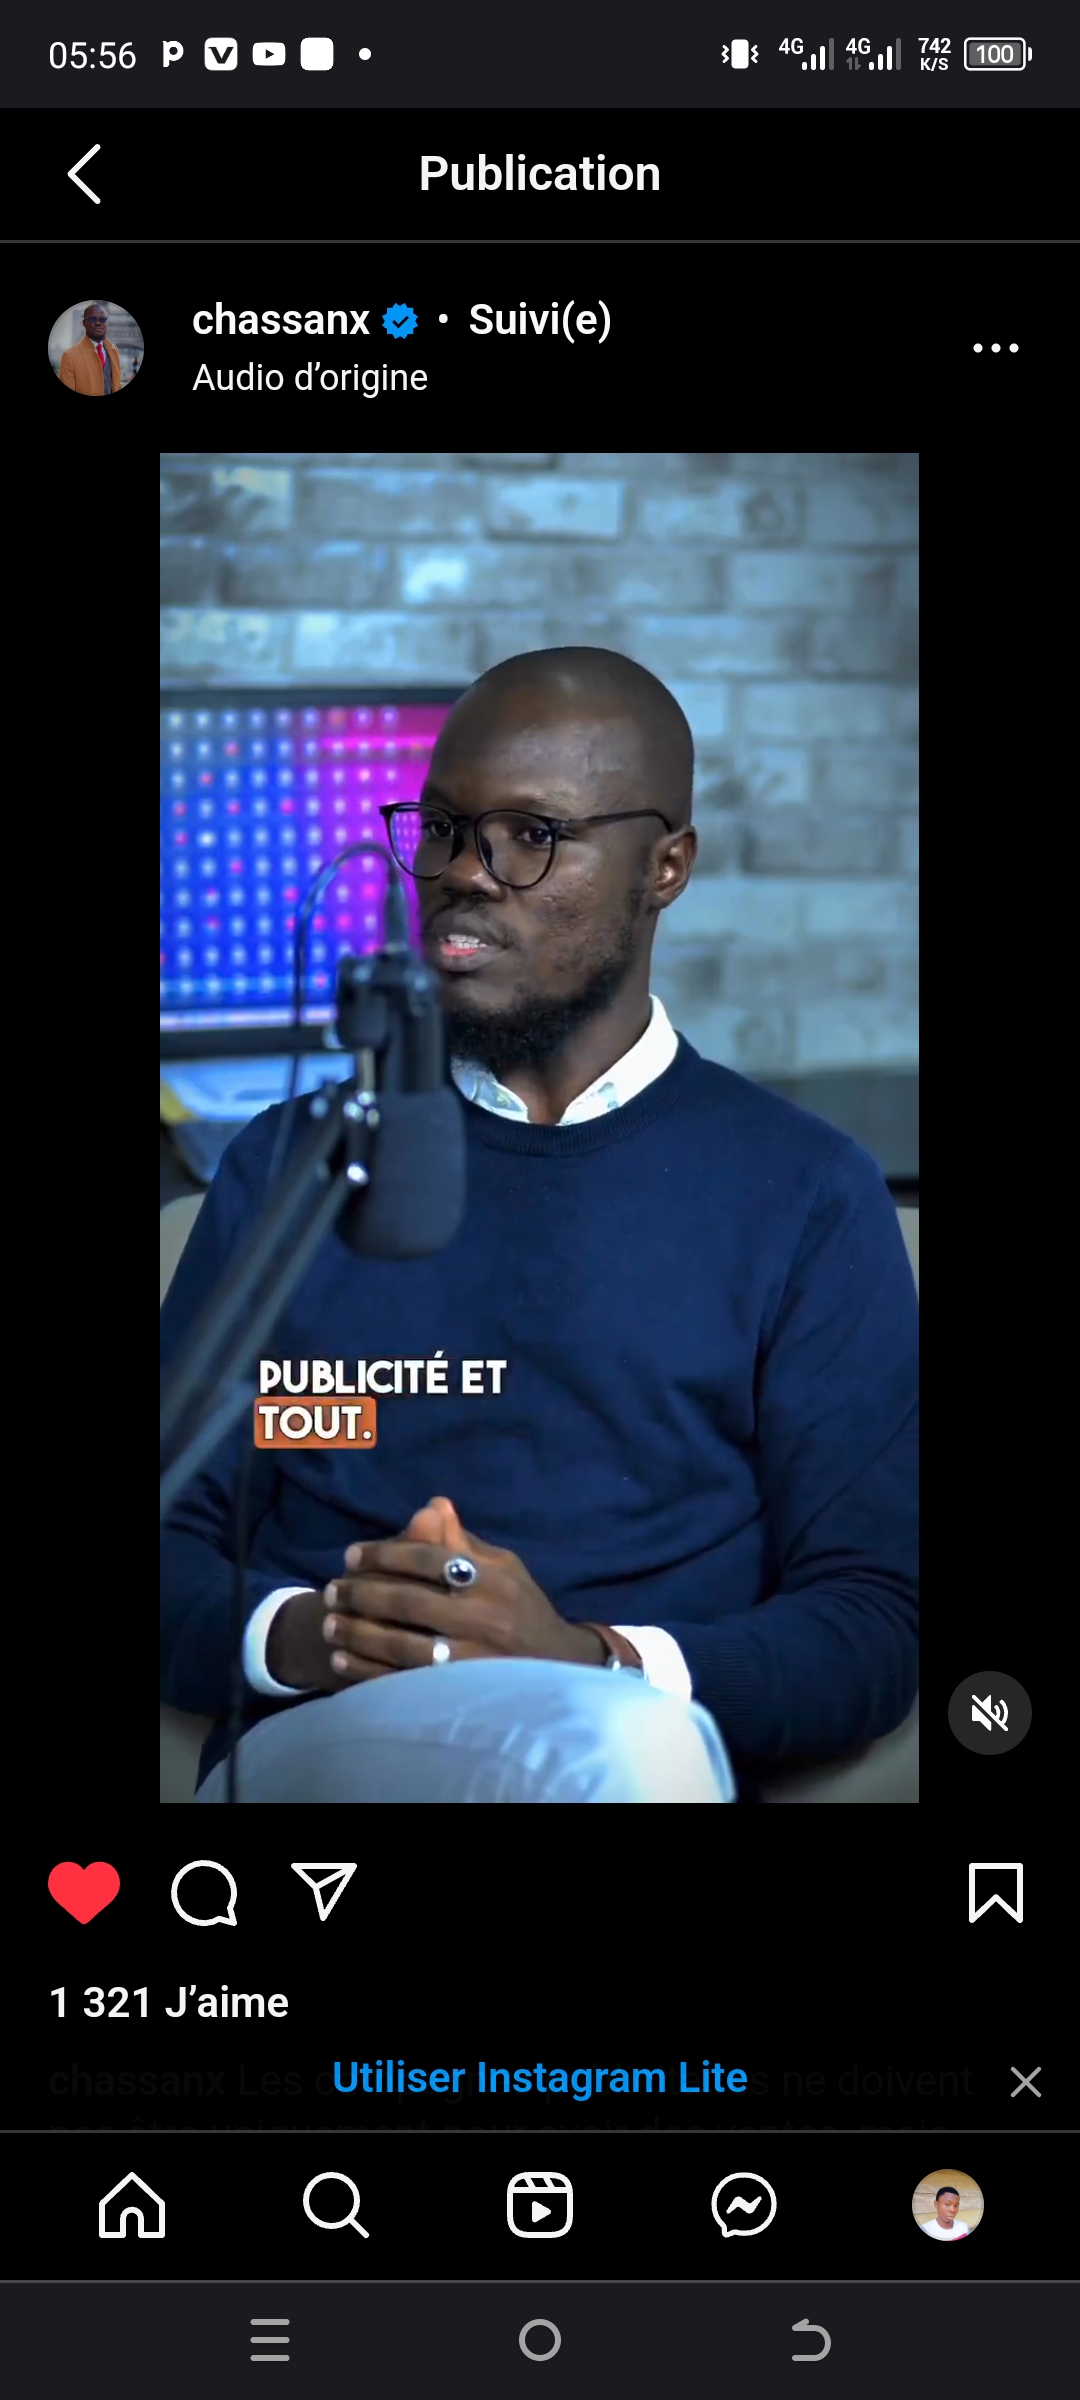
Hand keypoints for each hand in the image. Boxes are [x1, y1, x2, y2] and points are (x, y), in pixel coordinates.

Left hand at [318, 1495, 605, 1684]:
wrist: (557, 1669)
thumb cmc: (522, 1610)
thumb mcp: (503, 1568)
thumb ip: (462, 1542)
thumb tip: (431, 1504)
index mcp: (494, 1581)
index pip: (430, 1558)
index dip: (385, 1554)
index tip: (350, 1555)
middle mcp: (485, 1618)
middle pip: (410, 1602)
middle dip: (362, 1593)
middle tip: (330, 1590)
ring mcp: (472, 1661)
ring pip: (402, 1645)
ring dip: (358, 1633)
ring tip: (329, 1624)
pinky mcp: (459, 1694)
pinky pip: (404, 1682)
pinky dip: (368, 1671)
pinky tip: (342, 1660)